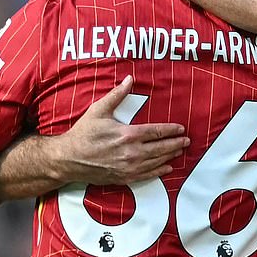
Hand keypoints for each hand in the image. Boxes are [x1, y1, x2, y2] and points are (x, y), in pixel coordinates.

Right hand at [52, 75, 189, 183]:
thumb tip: (129, 79)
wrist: (69, 159)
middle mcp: (131, 152)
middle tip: (187, 141)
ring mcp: (129, 167)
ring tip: (180, 151)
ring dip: (170, 156)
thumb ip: (116, 95)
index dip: (171, 130)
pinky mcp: (124, 177)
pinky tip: (167, 168)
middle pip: (161, 148)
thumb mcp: (98, 110)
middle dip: (176, 143)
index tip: (181, 129)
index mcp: (127, 134)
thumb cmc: (83, 134)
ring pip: (156, 161)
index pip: (156, 132)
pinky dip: (159, 171)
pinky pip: (147, 175)